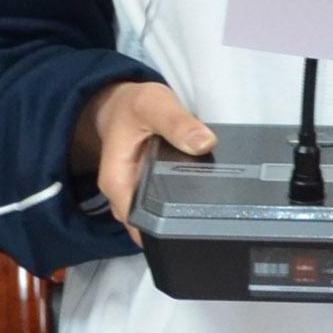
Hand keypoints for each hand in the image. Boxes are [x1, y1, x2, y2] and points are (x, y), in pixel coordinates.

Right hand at [73, 77, 215, 228]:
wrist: (125, 104)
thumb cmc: (134, 106)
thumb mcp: (154, 105)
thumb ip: (177, 123)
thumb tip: (204, 143)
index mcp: (117, 182)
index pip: (137, 221)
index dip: (163, 229)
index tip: (195, 226)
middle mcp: (123, 196)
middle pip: (148, 226)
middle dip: (176, 228)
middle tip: (214, 223)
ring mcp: (137, 196)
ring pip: (158, 219)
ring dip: (180, 218)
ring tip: (214, 216)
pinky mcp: (150, 191)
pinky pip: (165, 206)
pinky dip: (182, 205)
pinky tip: (206, 202)